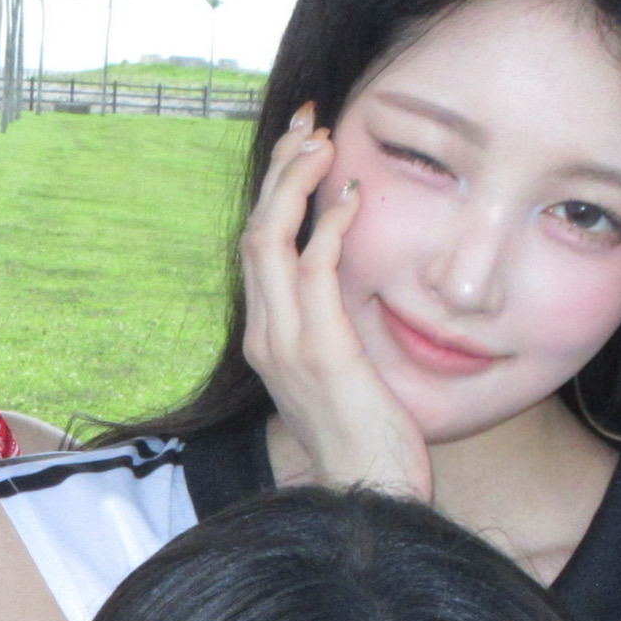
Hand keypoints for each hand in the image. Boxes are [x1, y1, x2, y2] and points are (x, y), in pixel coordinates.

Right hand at [237, 108, 430, 502]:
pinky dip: (328, 225)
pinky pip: (313, 270)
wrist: (367, 497)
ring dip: (294, 183)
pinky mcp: (319, 351)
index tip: (302, 147)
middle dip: (278, 170)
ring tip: (322, 141)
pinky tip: (352, 195)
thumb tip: (354, 284)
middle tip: (310, 124)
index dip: (275, 191)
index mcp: (267, 337)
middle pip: (253, 231)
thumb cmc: (365, 440)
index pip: (258, 247)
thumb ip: (336, 326)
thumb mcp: (344, 372)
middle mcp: (265, 335)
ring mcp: (286, 343)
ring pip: (269, 240)